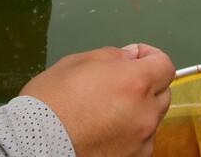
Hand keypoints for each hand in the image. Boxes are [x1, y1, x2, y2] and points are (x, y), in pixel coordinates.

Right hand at [21, 44, 173, 156]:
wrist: (35, 144)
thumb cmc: (50, 104)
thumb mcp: (76, 63)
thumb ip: (111, 56)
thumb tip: (128, 57)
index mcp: (134, 83)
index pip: (165, 65)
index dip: (150, 56)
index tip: (136, 57)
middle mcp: (145, 113)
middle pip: (162, 93)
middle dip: (145, 84)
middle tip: (117, 84)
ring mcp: (140, 141)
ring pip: (151, 119)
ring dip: (137, 110)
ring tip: (106, 111)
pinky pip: (140, 141)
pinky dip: (130, 134)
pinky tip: (104, 131)